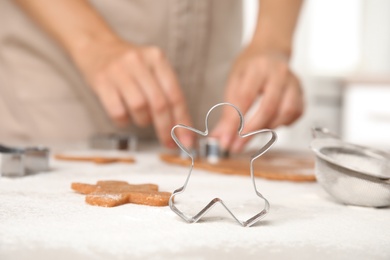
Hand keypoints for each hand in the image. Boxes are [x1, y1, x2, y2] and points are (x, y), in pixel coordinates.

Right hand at [76, 38, 193, 147]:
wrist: (97, 46)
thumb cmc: (130, 65)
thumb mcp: (152, 69)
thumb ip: (167, 93)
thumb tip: (181, 128)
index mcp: (157, 58)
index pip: (175, 94)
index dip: (182, 121)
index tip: (186, 140)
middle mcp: (139, 61)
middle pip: (159, 103)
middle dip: (165, 128)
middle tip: (168, 142)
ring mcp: (118, 70)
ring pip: (139, 107)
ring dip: (144, 121)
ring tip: (141, 118)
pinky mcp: (101, 81)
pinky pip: (118, 111)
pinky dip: (124, 121)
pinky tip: (125, 116)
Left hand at [212, 45, 303, 151]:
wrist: (270, 51)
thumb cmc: (250, 67)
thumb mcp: (233, 82)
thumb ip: (227, 111)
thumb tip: (219, 137)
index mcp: (258, 68)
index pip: (245, 98)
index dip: (235, 122)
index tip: (226, 139)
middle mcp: (279, 73)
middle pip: (268, 107)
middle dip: (251, 131)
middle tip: (238, 145)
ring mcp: (294, 83)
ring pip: (286, 112)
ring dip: (268, 127)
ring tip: (254, 131)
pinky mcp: (302, 92)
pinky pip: (296, 114)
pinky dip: (282, 123)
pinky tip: (270, 122)